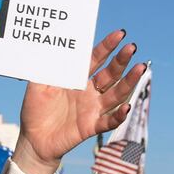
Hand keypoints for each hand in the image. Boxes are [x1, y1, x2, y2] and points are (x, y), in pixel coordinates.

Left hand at [13, 30, 142, 173]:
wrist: (33, 139)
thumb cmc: (34, 109)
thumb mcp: (37, 85)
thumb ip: (47, 68)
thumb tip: (52, 46)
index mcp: (76, 79)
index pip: (94, 59)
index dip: (107, 47)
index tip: (120, 34)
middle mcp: (88, 92)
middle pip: (110, 74)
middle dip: (121, 61)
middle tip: (132, 47)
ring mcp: (92, 109)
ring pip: (115, 94)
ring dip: (129, 82)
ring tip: (140, 69)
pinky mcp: (91, 126)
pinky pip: (109, 121)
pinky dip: (119, 116)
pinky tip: (127, 107)